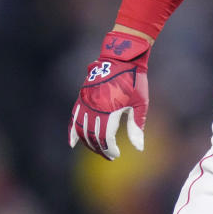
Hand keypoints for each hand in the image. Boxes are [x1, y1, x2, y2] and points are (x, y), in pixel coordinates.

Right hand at [69, 31, 150, 159]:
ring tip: (98, 150)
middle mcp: (94, 107)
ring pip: (81, 129)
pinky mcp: (81, 97)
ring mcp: (85, 102)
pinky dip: (72, 132)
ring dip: (88, 143)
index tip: (115, 155)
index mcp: (109, 110)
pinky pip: (74, 118)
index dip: (109, 149)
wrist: (122, 57)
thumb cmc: (134, 80)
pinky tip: (72, 143)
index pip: (105, 138)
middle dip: (100, 149)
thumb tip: (139, 148)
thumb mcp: (140, 103)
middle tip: (109, 156)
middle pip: (92, 136)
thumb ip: (137, 125)